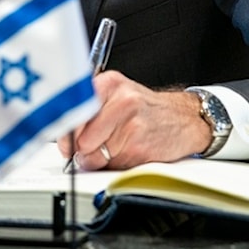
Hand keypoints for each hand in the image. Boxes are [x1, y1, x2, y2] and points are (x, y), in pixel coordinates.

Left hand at [58, 71, 210, 169]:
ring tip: (115, 146)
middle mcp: (121, 99)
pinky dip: (116, 165)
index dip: (66, 133)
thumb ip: (89, 112)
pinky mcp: (140, 145)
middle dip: (83, 150)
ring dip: (100, 159)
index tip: (67, 142)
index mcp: (109, 83)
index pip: (73, 112)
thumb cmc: (145, 110)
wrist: (183, 119)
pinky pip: (113, 165)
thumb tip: (64, 140)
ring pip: (95, 155)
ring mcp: (132, 123)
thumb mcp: (116, 97)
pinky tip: (128, 151)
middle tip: (94, 147)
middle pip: (81, 139)